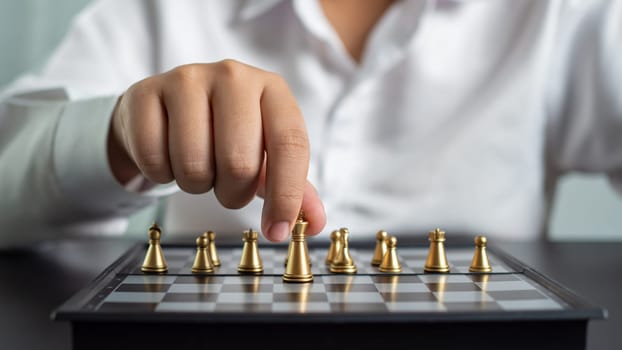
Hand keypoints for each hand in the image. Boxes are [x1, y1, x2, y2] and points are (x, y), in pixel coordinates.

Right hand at [107, 60, 325, 241]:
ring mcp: (186, 80)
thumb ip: (293, 188)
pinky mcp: (145, 93)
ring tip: (198, 165)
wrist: (166, 112)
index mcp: (272, 90)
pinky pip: (154, 159)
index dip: (286, 195)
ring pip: (193, 164)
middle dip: (232, 192)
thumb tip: (315, 222)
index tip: (277, 230)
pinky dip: (161, 174)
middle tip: (226, 183)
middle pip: (238, 162)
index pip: (290, 144)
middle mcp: (233, 76)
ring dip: (196, 184)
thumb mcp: (265, 157)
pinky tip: (167, 154)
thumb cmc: (225, 136)